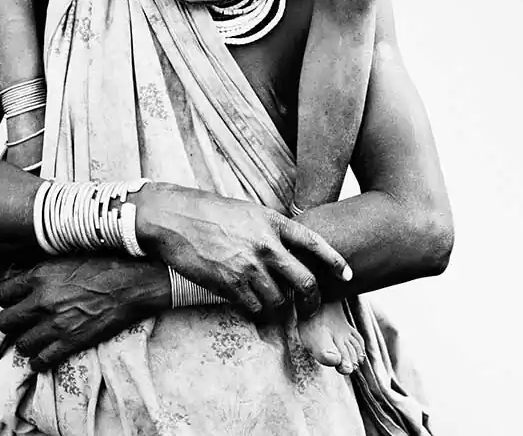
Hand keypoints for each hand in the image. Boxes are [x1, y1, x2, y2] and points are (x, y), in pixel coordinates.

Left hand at [0, 256, 169, 371]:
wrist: (132, 284)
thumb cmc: (104, 265)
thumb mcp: (69, 257)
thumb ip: (44, 269)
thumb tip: (25, 275)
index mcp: (41, 275)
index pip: (2, 292)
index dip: (7, 298)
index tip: (14, 300)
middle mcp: (42, 300)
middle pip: (4, 322)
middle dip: (11, 322)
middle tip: (21, 321)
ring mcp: (55, 325)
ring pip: (20, 345)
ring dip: (26, 342)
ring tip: (35, 337)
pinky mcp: (69, 343)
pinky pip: (40, 362)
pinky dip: (39, 361)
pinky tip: (44, 354)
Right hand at [133, 183, 350, 316]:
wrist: (174, 218)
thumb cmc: (208, 212)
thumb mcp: (247, 211)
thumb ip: (269, 231)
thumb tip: (286, 253)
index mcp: (272, 222)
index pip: (314, 243)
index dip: (335, 261)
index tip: (347, 274)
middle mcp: (266, 245)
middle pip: (305, 283)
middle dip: (312, 302)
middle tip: (309, 310)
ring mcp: (249, 266)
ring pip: (280, 301)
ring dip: (277, 308)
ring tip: (269, 306)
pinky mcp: (230, 284)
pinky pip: (254, 308)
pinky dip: (254, 311)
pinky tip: (247, 305)